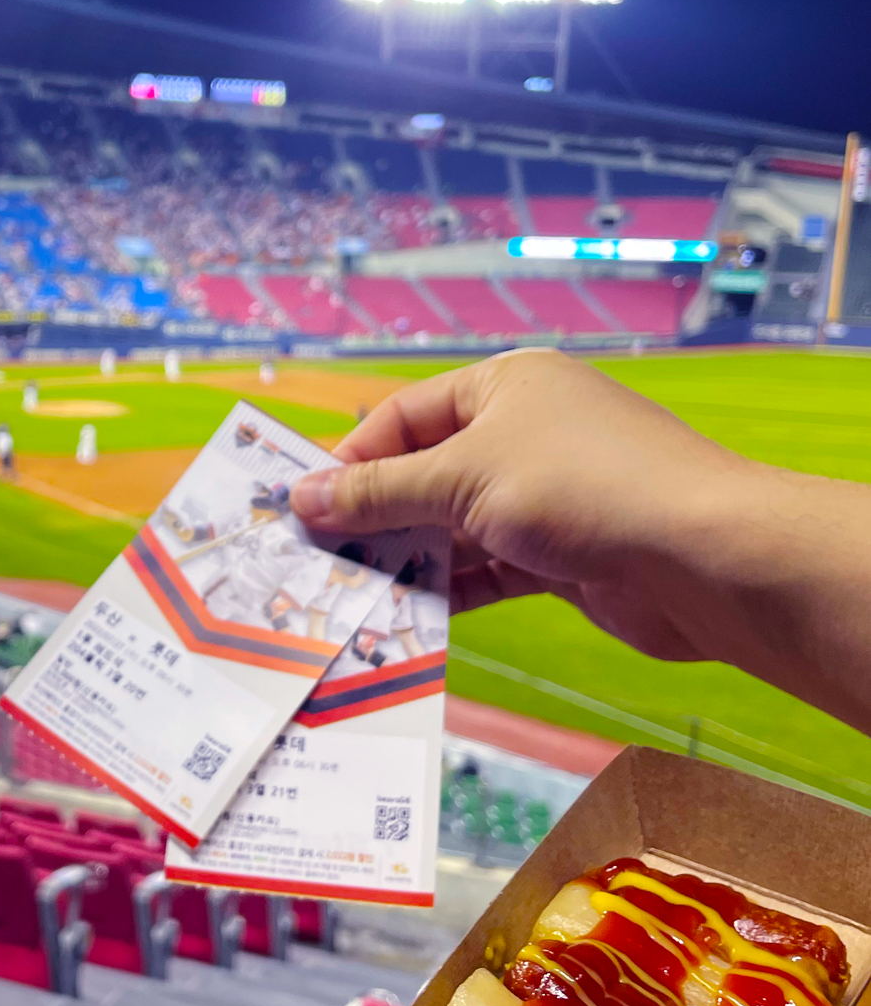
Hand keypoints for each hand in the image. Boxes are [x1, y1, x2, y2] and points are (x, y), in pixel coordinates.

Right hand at [289, 349, 870, 736]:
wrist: (702, 559)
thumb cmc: (584, 488)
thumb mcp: (464, 479)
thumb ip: (382, 493)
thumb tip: (305, 496)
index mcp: (506, 386)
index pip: (405, 415)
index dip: (351, 458)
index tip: (303, 505)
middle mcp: (525, 434)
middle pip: (426, 474)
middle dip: (374, 517)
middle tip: (315, 559)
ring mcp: (545, 497)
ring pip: (454, 528)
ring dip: (407, 562)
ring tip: (349, 596)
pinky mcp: (561, 556)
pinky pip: (487, 571)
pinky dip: (449, 592)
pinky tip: (407, 619)